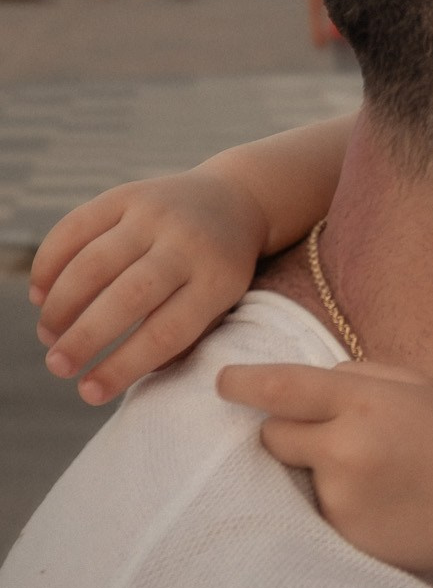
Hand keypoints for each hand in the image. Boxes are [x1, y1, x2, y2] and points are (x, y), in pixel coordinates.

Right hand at [32, 170, 270, 402]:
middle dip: (86, 337)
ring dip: (61, 304)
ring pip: (95, 262)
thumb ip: (177, 339)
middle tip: (58, 366)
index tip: (88, 393)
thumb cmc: (218, 270)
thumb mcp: (220, 304)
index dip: (123, 366)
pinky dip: (49, 263)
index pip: (167, 332)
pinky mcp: (128, 194)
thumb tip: (110, 379)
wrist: (237, 200)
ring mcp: (157, 214)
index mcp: (219, 280)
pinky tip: (39, 295)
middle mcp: (189, 243)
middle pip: (130, 296)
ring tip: (48, 335)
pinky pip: (75, 228)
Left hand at [217, 361, 432, 574]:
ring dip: (315, 467)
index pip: (284, 387)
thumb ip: (360, 374)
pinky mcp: (338, 531)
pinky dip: (333, 500)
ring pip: (293, 472)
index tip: (223, 381)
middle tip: (331, 435)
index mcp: (366, 401)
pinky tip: (373, 500)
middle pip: (273, 433)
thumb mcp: (416, 386)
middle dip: (289, 430)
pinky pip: (313, 506)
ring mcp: (339, 494)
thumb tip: (307, 382)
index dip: (245, 382)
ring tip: (368, 472)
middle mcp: (345, 446)